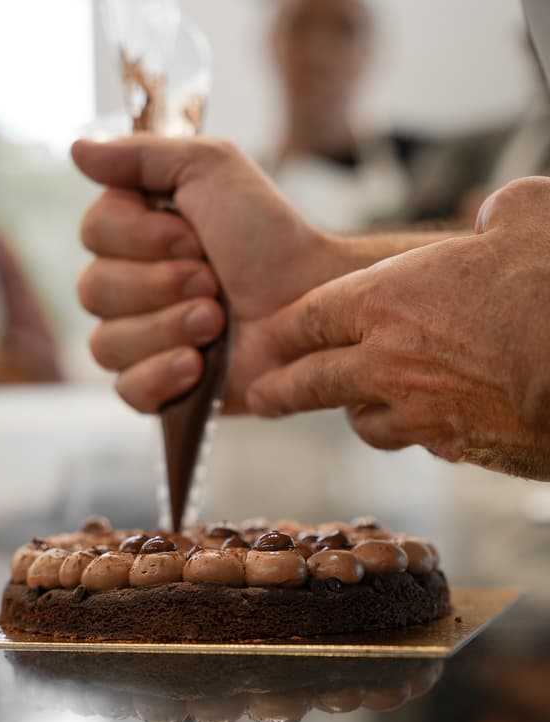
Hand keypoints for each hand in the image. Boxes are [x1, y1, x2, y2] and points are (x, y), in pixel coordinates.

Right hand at [72, 136, 344, 413]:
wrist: (312, 300)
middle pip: (93, 291)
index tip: (194, 238)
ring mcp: (144, 340)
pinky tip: (198, 364)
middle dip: (159, 285)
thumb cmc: (270, 236)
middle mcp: (131, 286)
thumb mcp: (212, 169)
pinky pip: (127, 391)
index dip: (139, 239)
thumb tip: (75, 148)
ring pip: (106, 344)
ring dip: (167, 328)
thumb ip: (141, 155)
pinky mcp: (163, 387)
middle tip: (213, 282)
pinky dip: (160, 376)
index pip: (92, 234)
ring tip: (217, 321)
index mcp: (136, 233)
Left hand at [247, 177, 549, 478]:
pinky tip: (422, 421)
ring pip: (360, 419)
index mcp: (388, 298)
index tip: (269, 338)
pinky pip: (412, 440)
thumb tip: (495, 212)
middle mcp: (386, 359)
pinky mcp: (448, 444)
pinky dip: (408, 430)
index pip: (312, 316)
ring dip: (352, 411)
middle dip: (283, 389)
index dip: (285, 329)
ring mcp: (414, 408)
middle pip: (313, 380)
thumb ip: (497, 212)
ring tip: (351, 406)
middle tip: (263, 396)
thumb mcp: (526, 219)